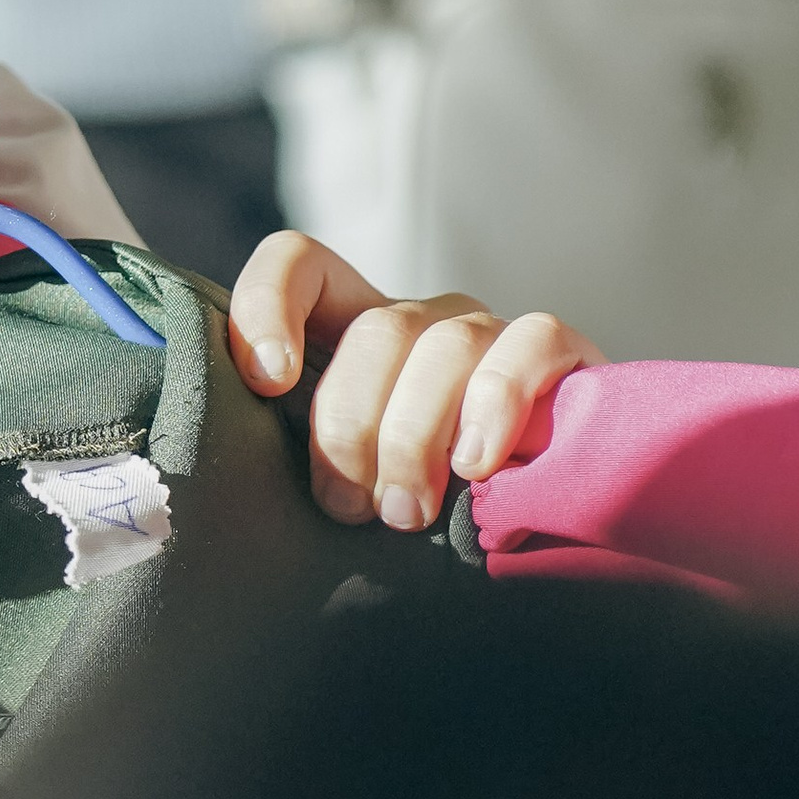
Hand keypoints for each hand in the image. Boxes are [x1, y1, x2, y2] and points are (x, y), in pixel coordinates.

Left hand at [228, 229, 606, 528]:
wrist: (543, 533)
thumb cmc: (417, 516)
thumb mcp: (342, 485)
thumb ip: (290, 456)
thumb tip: (239, 466)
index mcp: (350, 336)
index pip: (298, 264)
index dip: (269, 305)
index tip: (266, 382)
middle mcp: (419, 324)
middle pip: (377, 329)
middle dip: (352, 425)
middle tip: (348, 508)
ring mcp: (490, 332)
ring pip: (446, 344)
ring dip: (416, 436)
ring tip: (406, 514)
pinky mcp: (559, 353)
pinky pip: (531, 341)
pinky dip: (497, 404)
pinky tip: (476, 465)